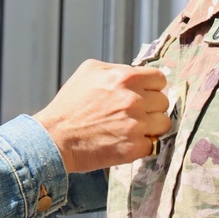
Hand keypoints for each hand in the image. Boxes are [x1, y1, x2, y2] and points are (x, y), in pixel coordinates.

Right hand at [33, 59, 169, 172]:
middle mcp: (133, 100)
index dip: (152, 87)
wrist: (55, 138)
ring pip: (163, 123)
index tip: (144, 94)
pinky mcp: (133, 148)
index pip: (159, 79)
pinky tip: (125, 141)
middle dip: (151, 107)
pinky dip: (142, 144)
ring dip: (151, 126)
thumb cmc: (69, 104)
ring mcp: (135, 125)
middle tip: (133, 113)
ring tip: (132, 128)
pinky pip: (153, 144)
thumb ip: (117, 68)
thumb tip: (138, 73)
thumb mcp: (88, 71)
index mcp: (125, 78)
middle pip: (163, 102)